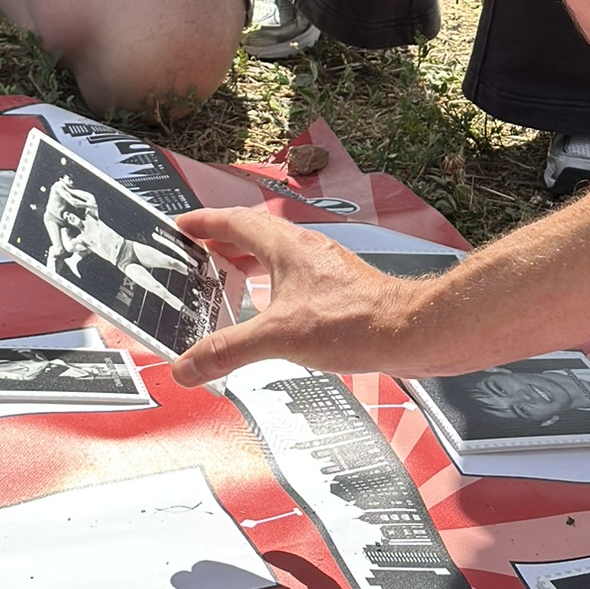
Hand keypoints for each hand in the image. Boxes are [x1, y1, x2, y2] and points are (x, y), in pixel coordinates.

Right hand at [168, 207, 421, 384]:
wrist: (408, 331)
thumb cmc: (352, 322)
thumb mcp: (277, 337)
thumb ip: (227, 351)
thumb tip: (186, 367)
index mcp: (286, 247)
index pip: (235, 221)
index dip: (204, 221)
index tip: (180, 224)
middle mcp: (305, 249)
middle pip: (254, 233)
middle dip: (222, 239)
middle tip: (195, 251)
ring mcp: (324, 267)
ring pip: (276, 253)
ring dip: (247, 260)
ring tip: (225, 278)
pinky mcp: (339, 287)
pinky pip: (294, 275)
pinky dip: (271, 282)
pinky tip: (270, 308)